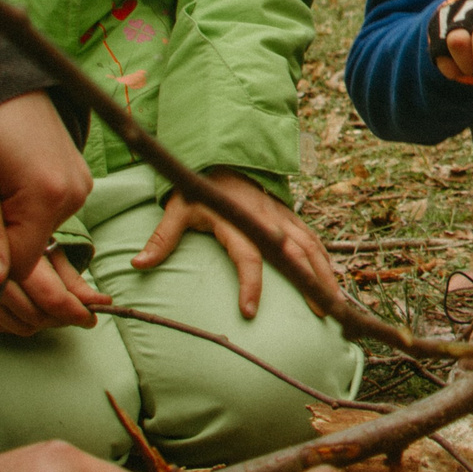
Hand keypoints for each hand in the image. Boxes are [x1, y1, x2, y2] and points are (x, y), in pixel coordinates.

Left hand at [0, 91, 92, 290]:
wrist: (3, 74)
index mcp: (47, 195)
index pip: (21, 263)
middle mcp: (75, 194)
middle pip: (32, 248)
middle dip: (1, 235)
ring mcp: (82, 186)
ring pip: (40, 232)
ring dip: (13, 220)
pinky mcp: (80, 179)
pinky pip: (50, 213)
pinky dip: (27, 207)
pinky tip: (10, 177)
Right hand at [0, 246, 111, 336]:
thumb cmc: (21, 237)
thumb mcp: (49, 250)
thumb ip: (72, 278)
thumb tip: (99, 301)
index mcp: (17, 257)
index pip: (52, 298)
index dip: (76, 311)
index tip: (91, 317)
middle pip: (37, 317)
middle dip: (63, 318)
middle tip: (80, 312)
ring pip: (23, 327)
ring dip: (46, 322)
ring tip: (58, 308)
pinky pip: (6, 328)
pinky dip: (25, 323)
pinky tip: (35, 308)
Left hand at [133, 166, 340, 321]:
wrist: (224, 158)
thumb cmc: (200, 187)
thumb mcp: (178, 209)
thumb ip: (162, 238)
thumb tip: (137, 265)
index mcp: (239, 221)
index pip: (248, 256)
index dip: (249, 284)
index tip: (249, 312)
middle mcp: (267, 221)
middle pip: (294, 254)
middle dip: (308, 283)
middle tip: (320, 313)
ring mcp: (283, 218)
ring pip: (311, 248)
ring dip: (325, 275)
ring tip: (335, 305)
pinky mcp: (291, 218)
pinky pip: (314, 241)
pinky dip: (326, 261)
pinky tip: (333, 282)